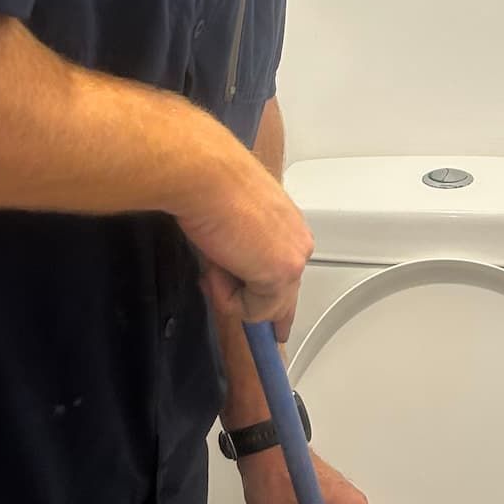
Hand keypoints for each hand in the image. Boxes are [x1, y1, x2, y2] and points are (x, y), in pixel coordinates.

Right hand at [172, 124, 312, 338]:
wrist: (205, 176)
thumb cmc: (209, 185)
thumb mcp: (229, 220)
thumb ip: (238, 248)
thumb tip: (226, 269)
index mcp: (288, 224)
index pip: (289, 273)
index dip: (278, 303)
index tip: (279, 327)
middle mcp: (298, 242)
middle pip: (283, 298)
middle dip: (255, 309)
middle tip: (244, 319)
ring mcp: (293, 261)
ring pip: (264, 308)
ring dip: (229, 293)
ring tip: (213, 257)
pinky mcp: (281, 276)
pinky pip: (252, 312)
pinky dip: (227, 297)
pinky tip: (219, 263)